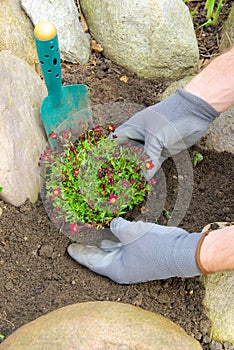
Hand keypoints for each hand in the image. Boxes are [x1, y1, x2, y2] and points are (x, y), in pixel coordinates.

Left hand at [67, 218, 203, 283]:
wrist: (181, 251)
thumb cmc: (153, 245)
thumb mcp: (129, 233)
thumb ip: (116, 227)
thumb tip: (114, 223)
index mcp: (116, 269)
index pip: (92, 261)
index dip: (79, 253)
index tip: (69, 248)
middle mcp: (123, 268)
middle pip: (101, 257)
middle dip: (89, 247)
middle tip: (77, 239)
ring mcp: (134, 262)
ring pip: (113, 251)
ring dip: (104, 242)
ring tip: (92, 232)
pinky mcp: (142, 255)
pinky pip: (125, 246)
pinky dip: (117, 238)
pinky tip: (113, 229)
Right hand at [113, 87, 218, 179]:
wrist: (194, 111)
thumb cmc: (170, 118)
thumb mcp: (156, 137)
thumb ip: (149, 157)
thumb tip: (144, 177)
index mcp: (132, 128)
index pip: (115, 141)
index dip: (107, 152)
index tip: (101, 165)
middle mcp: (139, 136)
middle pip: (126, 153)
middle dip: (121, 165)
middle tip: (115, 179)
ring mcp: (151, 144)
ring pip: (140, 160)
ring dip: (136, 170)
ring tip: (129, 184)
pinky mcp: (163, 150)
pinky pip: (153, 163)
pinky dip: (150, 171)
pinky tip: (146, 181)